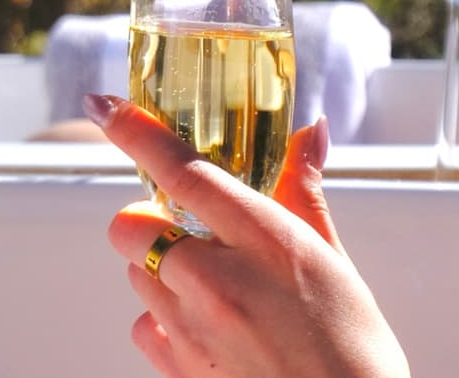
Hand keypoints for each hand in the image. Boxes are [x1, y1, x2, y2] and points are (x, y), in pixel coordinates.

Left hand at [90, 95, 410, 377]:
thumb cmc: (352, 349)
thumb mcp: (336, 259)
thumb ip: (304, 191)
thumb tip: (310, 134)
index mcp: (264, 239)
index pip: (182, 171)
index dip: (136, 133)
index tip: (106, 107)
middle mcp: (217, 280)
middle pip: (131, 226)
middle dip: (150, 222)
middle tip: (192, 234)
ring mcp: (189, 329)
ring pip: (135, 275)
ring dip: (161, 272)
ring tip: (217, 291)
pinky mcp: (176, 369)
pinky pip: (142, 327)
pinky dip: (164, 321)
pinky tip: (210, 330)